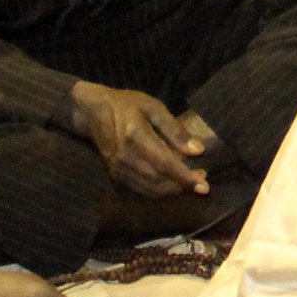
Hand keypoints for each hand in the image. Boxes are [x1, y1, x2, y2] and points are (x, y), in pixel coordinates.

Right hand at [67, 81, 209, 197]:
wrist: (92, 112)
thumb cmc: (125, 105)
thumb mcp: (152, 106)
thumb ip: (174, 129)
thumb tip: (197, 150)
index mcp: (136, 136)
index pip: (165, 162)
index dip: (185, 176)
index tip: (204, 185)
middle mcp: (126, 157)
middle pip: (159, 180)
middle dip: (182, 186)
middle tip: (203, 182)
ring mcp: (118, 169)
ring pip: (150, 189)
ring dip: (172, 191)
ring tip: (191, 183)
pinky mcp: (115, 175)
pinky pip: (140, 190)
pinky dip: (159, 191)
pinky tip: (172, 185)